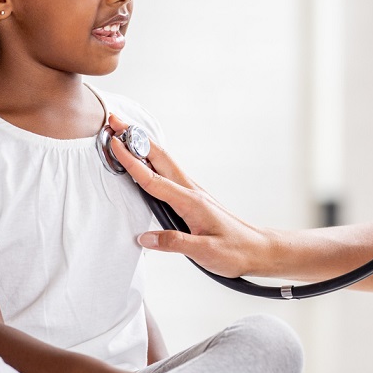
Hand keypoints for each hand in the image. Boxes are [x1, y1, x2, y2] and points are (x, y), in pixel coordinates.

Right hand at [108, 114, 273, 277]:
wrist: (258, 249)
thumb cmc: (235, 251)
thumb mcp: (205, 252)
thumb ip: (173, 243)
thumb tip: (144, 238)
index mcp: (190, 201)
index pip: (153, 178)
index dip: (131, 161)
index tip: (114, 143)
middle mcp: (191, 191)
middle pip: (158, 157)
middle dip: (135, 137)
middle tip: (115, 120)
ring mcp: (192, 192)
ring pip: (164, 162)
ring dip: (142, 146)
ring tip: (124, 133)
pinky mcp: (193, 198)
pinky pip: (168, 172)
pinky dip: (152, 160)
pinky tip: (146, 160)